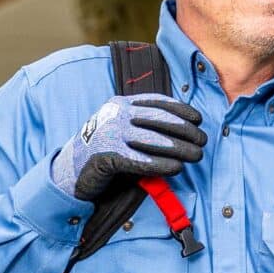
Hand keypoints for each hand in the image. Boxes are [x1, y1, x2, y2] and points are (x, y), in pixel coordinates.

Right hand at [50, 93, 205, 200]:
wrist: (70, 171)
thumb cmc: (105, 152)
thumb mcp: (123, 131)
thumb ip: (145, 127)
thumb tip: (183, 132)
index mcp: (121, 104)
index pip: (156, 102)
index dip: (181, 109)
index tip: (198, 119)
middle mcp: (116, 115)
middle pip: (159, 119)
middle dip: (185, 130)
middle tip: (203, 141)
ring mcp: (110, 134)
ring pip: (153, 139)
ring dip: (179, 148)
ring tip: (196, 155)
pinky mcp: (107, 156)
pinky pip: (139, 160)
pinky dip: (160, 164)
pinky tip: (176, 168)